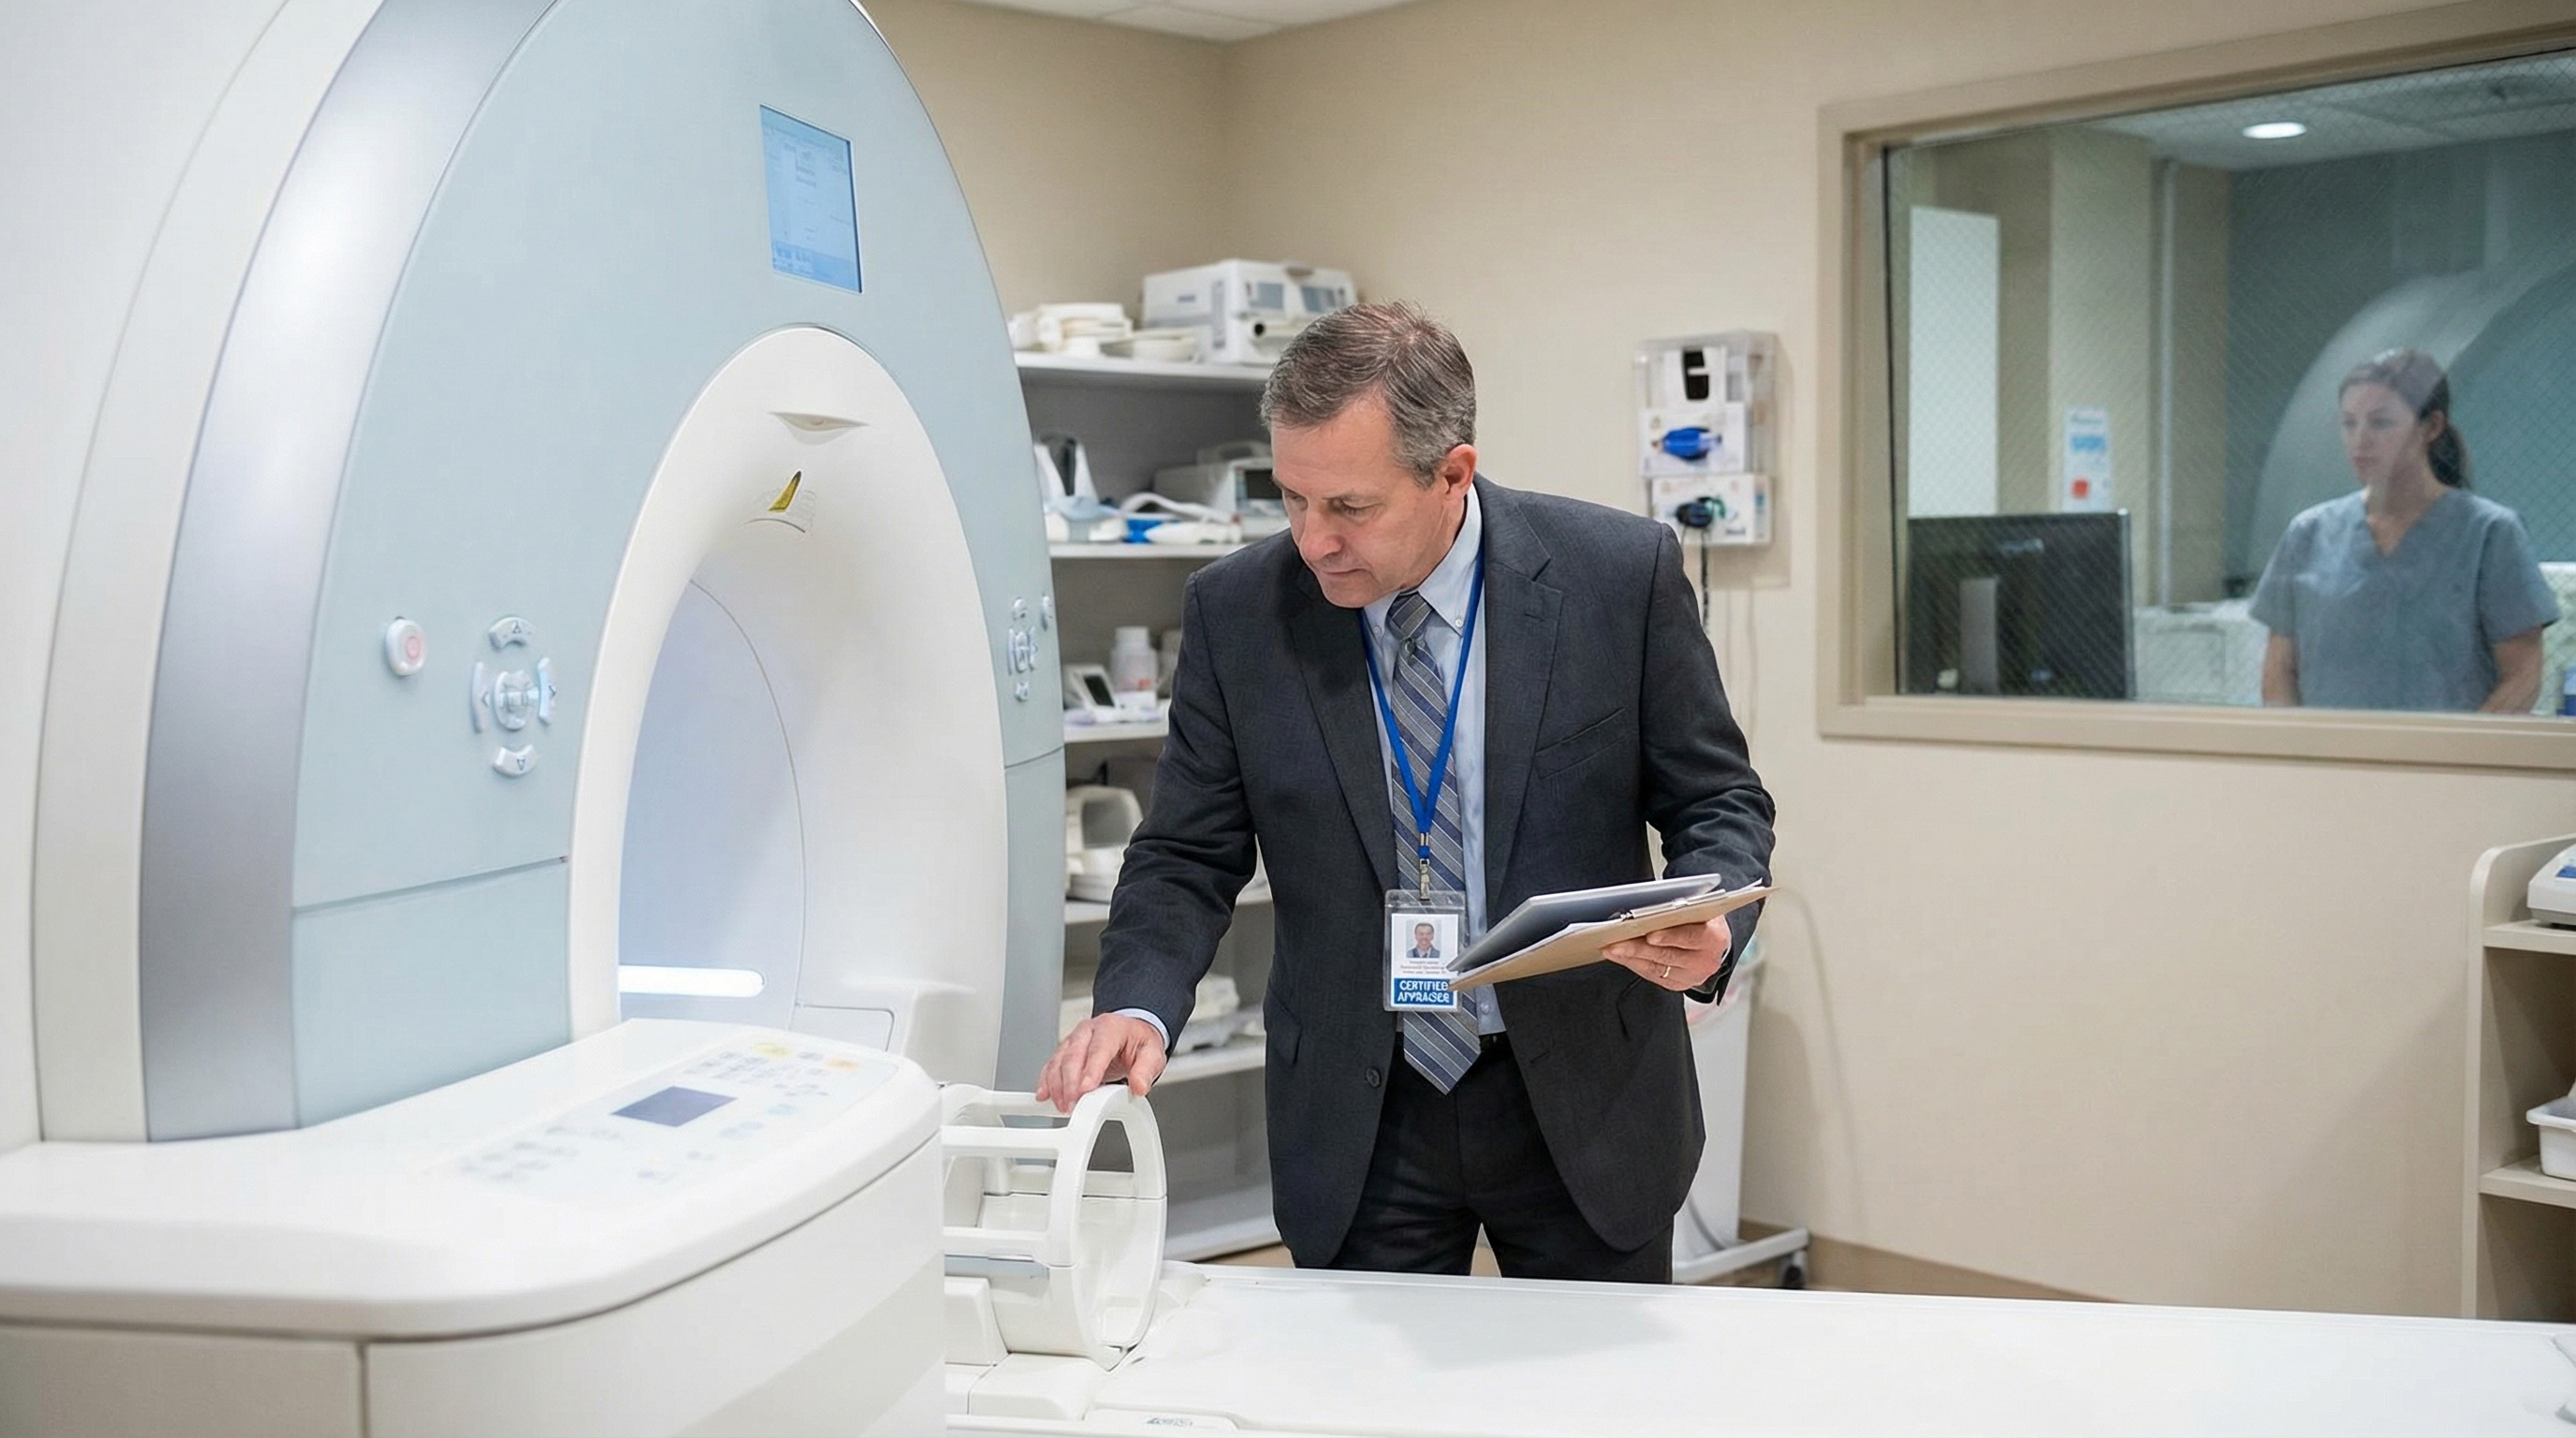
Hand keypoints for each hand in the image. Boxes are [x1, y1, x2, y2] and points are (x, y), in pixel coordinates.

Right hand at [1033, 1013, 1167, 1112]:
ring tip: (1063, 1106)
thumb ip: (1146, 1070)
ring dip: (1057, 1086)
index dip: (1091, 1069)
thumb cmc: (1138, 1042)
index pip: (1099, 1048)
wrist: (1130, 1032)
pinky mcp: (1064, 1051)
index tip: (1086, 1089)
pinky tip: (1044, 1095)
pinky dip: (1046, 1081)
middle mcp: (1088, 1031)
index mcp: (1110, 1027)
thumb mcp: (1152, 1053)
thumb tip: (1139, 1086)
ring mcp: (1074, 1040)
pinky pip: (1051, 1065)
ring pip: (1059, 1061)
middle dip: (1070, 1083)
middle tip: (1073, 1104)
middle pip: (1073, 1055)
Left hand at [1602, 917, 1730, 991]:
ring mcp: (1692, 976)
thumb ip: (1681, 908)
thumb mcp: (1699, 908)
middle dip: (1638, 948)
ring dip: (1630, 958)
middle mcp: (1706, 961)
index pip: (1690, 937)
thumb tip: (1650, 909)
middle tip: (1615, 943)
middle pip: (1667, 955)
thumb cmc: (1702, 918)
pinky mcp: (1679, 984)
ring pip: (1656, 967)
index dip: (1670, 937)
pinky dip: (1634, 964)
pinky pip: (1652, 975)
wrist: (1714, 941)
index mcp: (1715, 938)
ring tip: (1611, 949)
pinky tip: (1620, 956)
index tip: (1650, 935)